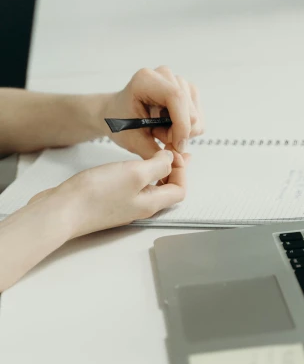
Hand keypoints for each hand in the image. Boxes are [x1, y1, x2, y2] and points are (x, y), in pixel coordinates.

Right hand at [28, 150, 185, 237]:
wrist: (62, 210)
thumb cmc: (95, 195)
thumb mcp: (135, 174)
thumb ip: (158, 166)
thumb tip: (171, 160)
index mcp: (151, 203)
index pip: (179, 190)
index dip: (182, 171)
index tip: (174, 154)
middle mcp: (140, 207)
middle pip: (165, 191)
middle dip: (171, 171)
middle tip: (169, 152)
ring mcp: (123, 206)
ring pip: (148, 189)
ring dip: (154, 171)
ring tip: (152, 155)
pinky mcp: (108, 202)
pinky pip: (130, 188)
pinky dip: (136, 175)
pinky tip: (127, 166)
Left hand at [102, 66, 202, 178]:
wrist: (117, 114)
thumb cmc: (120, 123)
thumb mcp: (132, 141)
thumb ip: (155, 153)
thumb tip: (179, 162)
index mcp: (146, 80)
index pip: (176, 98)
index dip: (181, 125)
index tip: (176, 147)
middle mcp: (165, 75)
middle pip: (189, 111)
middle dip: (179, 133)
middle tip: (157, 138)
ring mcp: (179, 82)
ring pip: (196, 116)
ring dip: (182, 132)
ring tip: (160, 131)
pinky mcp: (188, 92)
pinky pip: (198, 118)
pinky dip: (187, 130)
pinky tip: (169, 128)